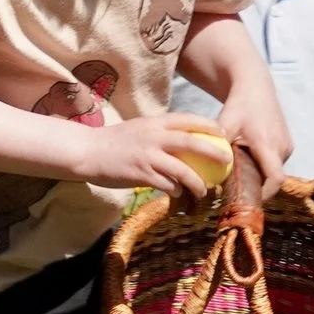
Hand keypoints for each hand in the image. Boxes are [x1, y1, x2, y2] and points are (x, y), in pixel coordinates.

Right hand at [78, 113, 233, 197]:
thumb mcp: (138, 129)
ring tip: (204, 190)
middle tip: (227, 160)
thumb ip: (158, 132)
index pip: (188, 120)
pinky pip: (166, 184)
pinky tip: (177, 193)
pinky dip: (175, 190)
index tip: (223, 133)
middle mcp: (153, 137)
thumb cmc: (112, 142)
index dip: (209, 125)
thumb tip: (181, 140)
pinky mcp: (140, 174)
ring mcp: (147, 156)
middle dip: (214, 152)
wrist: (86, 152)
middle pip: (192, 143)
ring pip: (182, 170)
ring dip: (197, 182)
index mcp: (154, 123)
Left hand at [216, 84, 293, 199]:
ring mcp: (287, 146)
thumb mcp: (225, 124)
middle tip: (237, 193)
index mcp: (268, 144)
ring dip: (260, 176)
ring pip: (274, 170)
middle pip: (273, 177)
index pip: (275, 178)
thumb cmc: (238, 106)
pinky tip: (247, 163)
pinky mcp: (287, 144)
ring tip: (240, 176)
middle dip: (258, 188)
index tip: (249, 201)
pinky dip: (263, 166)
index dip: (265, 194)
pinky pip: (276, 162)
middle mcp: (282, 147)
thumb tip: (205, 174)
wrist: (256, 89)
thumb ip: (217, 148)